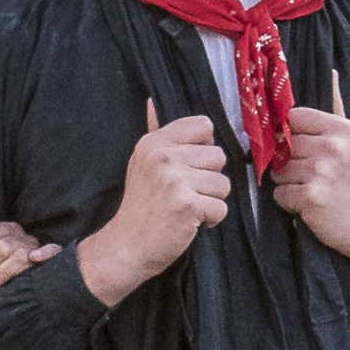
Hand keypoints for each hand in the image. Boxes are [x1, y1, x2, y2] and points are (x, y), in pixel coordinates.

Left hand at [0, 212, 54, 293]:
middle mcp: (23, 236)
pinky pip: (53, 249)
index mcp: (7, 230)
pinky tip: (35, 257)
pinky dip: (45, 252)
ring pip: (20, 255)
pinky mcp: (53, 257)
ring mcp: (37, 248)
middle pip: (3, 246)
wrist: (26, 287)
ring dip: (0, 273)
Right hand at [75, 98, 229, 308]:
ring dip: (211, 201)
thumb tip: (152, 102)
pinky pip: (221, 208)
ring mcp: (175, 180)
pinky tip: (189, 223)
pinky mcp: (186, 204)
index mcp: (155, 142)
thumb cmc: (140, 207)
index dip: (204, 149)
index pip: (204, 126)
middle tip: (185, 195)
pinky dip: (210, 220)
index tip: (189, 167)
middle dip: (209, 180)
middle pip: (218, 156)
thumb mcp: (142, 163)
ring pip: (224, 184)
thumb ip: (155, 134)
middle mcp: (163, 156)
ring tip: (187, 209)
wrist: (125, 247)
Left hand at [271, 72, 349, 279]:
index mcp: (342, 129)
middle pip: (283, 146)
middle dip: (289, 163)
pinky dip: (289, 203)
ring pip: (278, 171)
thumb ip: (337, 110)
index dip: (291, 133)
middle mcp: (332, 147)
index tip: (300, 147)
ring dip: (289, 184)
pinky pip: (280, 194)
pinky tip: (310, 206)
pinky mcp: (311, 197)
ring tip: (312, 191)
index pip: (294, 117)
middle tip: (310, 176)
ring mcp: (321, 172)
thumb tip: (330, 73)